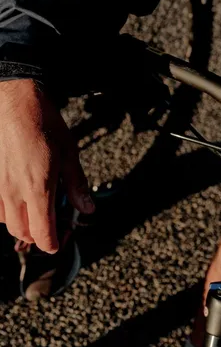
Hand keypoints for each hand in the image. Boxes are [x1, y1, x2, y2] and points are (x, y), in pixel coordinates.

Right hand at [0, 79, 93, 252]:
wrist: (15, 103)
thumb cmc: (43, 123)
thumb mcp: (69, 152)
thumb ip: (76, 184)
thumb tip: (87, 208)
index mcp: (38, 189)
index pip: (42, 234)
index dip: (53, 243)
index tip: (61, 239)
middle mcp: (14, 193)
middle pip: (23, 234)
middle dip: (40, 236)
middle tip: (54, 225)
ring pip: (7, 224)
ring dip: (23, 225)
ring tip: (38, 211)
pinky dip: (9, 212)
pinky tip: (21, 199)